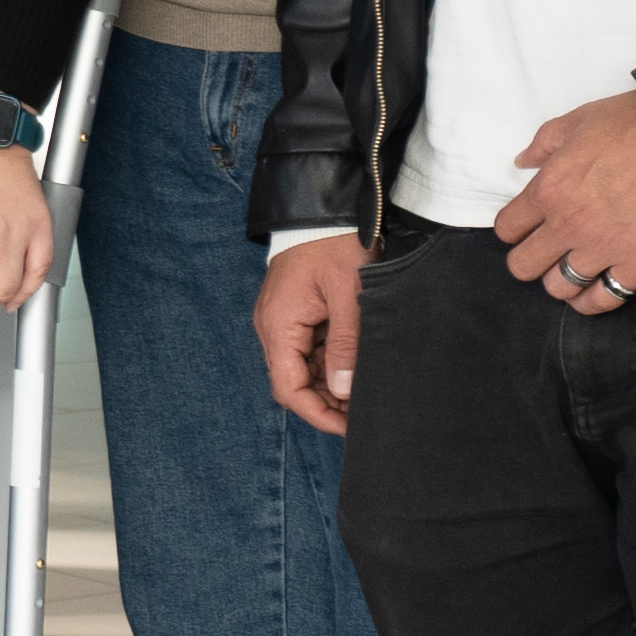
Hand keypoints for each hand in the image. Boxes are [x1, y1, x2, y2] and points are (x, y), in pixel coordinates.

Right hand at [255, 236, 363, 436]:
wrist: (324, 209)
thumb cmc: (336, 243)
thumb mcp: (350, 294)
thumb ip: (346, 344)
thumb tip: (344, 389)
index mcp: (279, 325)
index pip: (288, 388)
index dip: (318, 413)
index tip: (349, 426)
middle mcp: (272, 327)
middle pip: (292, 383)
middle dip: (326, 402)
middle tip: (363, 411)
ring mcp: (281, 320)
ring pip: (301, 368)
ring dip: (329, 384)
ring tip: (363, 390)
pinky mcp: (293, 313)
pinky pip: (307, 349)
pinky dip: (329, 363)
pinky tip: (353, 365)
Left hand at [495, 90, 635, 317]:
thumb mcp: (579, 120)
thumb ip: (544, 144)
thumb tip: (523, 161)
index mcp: (549, 190)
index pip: (507, 228)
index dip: (513, 229)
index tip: (526, 226)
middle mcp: (568, 225)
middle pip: (523, 266)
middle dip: (529, 260)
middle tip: (545, 251)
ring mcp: (603, 248)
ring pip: (559, 287)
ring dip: (560, 281)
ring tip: (571, 270)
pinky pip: (606, 299)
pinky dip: (594, 301)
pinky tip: (593, 292)